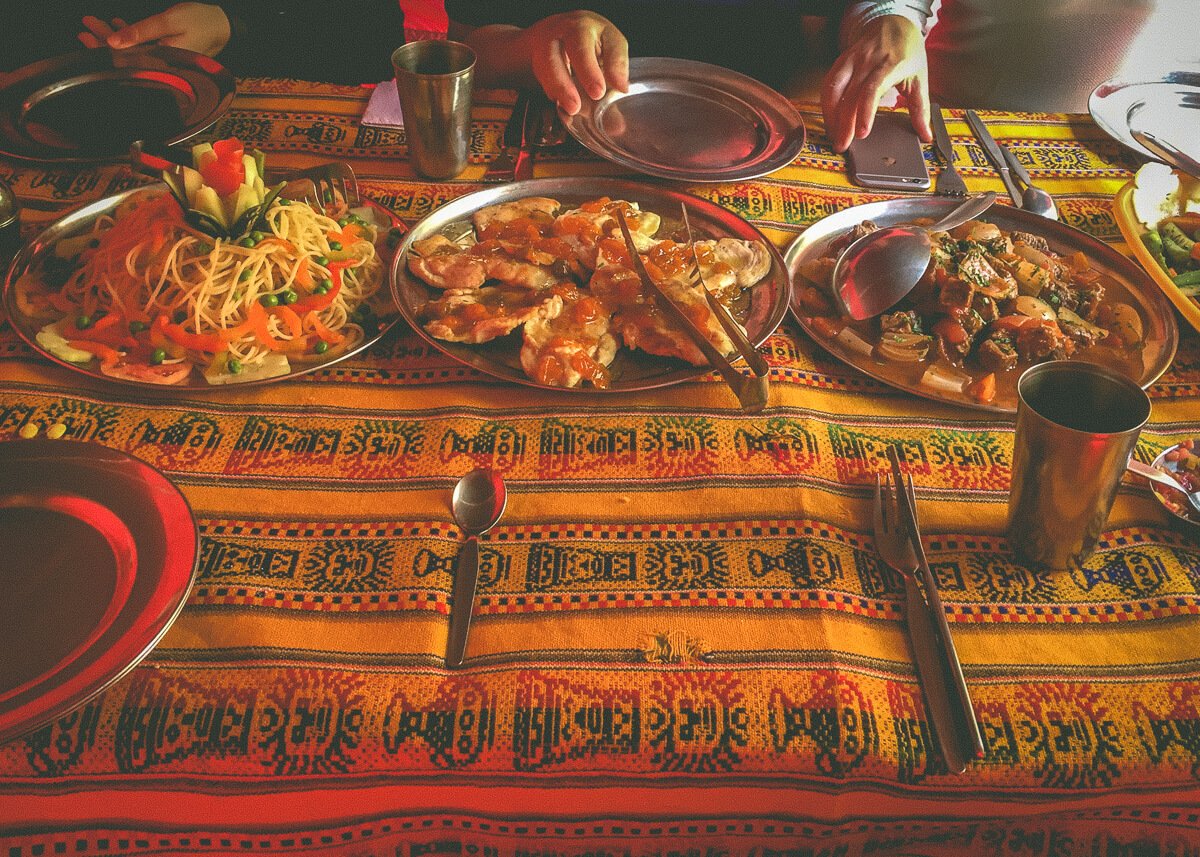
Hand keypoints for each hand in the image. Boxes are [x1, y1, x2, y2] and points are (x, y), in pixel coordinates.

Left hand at [81, 3, 231, 56]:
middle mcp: (162, 64)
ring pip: (132, 50)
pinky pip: (143, 47)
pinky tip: (118, 27)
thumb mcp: (169, 22)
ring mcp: (163, 59)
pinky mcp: (166, 52)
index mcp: (163, 61)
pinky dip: (129, 37)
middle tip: (85, 29)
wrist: (223, 25)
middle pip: (126, 56)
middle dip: (103, 42)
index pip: (126, 58)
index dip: (103, 48)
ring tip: (94, 25)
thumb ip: (141, 32)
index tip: (86, 36)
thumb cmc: (201, 22)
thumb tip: (114, 41)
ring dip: (113, 37)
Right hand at [521, 11, 628, 115]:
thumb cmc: (586, 49)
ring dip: (562, 84)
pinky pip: (541, 70)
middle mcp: (576, 28)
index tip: (621, 88)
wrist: (551, 34)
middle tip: (597, 93)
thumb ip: (610, 88)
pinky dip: (549, 87)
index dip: (617, 66)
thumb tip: (617, 126)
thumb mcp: (603, 61)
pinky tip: (556, 101)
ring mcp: (553, 37)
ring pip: (553, 57)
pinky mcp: (536, 51)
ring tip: (572, 107)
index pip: (613, 44)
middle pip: (579, 43)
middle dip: (588, 69)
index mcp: (601, 29)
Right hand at [821, 15, 930, 152]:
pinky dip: (826, 104)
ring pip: (834, 90)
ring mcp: (852, 59)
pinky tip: (830, 119)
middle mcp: (868, 60)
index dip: (865, 112)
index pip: (873, 90)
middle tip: (843, 145)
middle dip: (844, 123)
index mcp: (891, 64)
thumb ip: (921, 109)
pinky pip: (828, 84)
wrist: (894, 25)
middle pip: (850, 95)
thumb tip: (926, 136)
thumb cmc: (908, 53)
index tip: (862, 133)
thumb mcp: (919, 78)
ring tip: (834, 135)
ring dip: (831, 115)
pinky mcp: (841, 61)